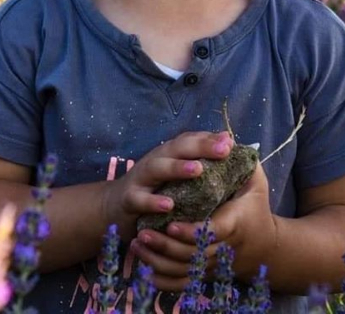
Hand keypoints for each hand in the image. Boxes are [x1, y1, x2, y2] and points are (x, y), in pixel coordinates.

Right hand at [101, 130, 234, 243]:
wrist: (114, 206)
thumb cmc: (154, 188)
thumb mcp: (174, 172)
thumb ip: (199, 156)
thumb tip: (228, 139)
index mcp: (168, 153)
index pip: (190, 140)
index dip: (209, 140)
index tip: (230, 143)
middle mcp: (155, 160)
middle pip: (176, 148)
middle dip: (200, 147)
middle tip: (223, 150)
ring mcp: (140, 178)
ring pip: (157, 168)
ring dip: (177, 168)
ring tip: (198, 170)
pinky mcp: (129, 199)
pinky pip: (140, 199)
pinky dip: (153, 201)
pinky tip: (168, 206)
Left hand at [129, 160, 276, 292]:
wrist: (264, 247)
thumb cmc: (256, 208)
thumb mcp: (257, 184)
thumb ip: (245, 162)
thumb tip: (226, 138)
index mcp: (235, 222)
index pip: (212, 231)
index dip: (190, 231)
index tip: (171, 225)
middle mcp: (224, 247)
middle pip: (192, 254)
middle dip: (166, 246)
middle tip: (142, 234)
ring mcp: (213, 263)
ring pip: (183, 269)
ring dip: (159, 259)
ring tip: (138, 243)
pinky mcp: (205, 273)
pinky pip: (181, 280)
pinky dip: (162, 276)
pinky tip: (144, 264)